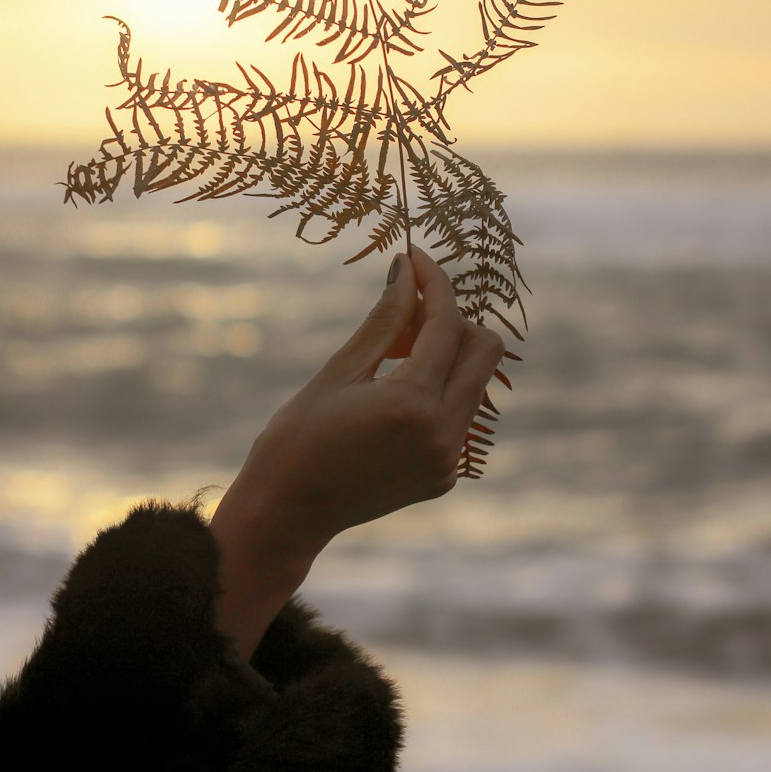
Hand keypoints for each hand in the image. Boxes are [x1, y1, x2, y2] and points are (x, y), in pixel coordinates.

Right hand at [210, 247, 502, 657]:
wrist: (286, 515)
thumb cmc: (296, 439)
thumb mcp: (339, 371)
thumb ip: (384, 320)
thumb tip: (407, 270)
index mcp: (413, 404)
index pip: (446, 324)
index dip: (433, 282)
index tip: (414, 256)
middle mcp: (443, 434)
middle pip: (484, 350)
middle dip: (452, 319)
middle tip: (407, 308)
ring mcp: (447, 459)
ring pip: (475, 382)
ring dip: (445, 355)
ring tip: (390, 353)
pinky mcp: (444, 474)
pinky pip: (458, 414)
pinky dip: (437, 389)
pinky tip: (391, 390)